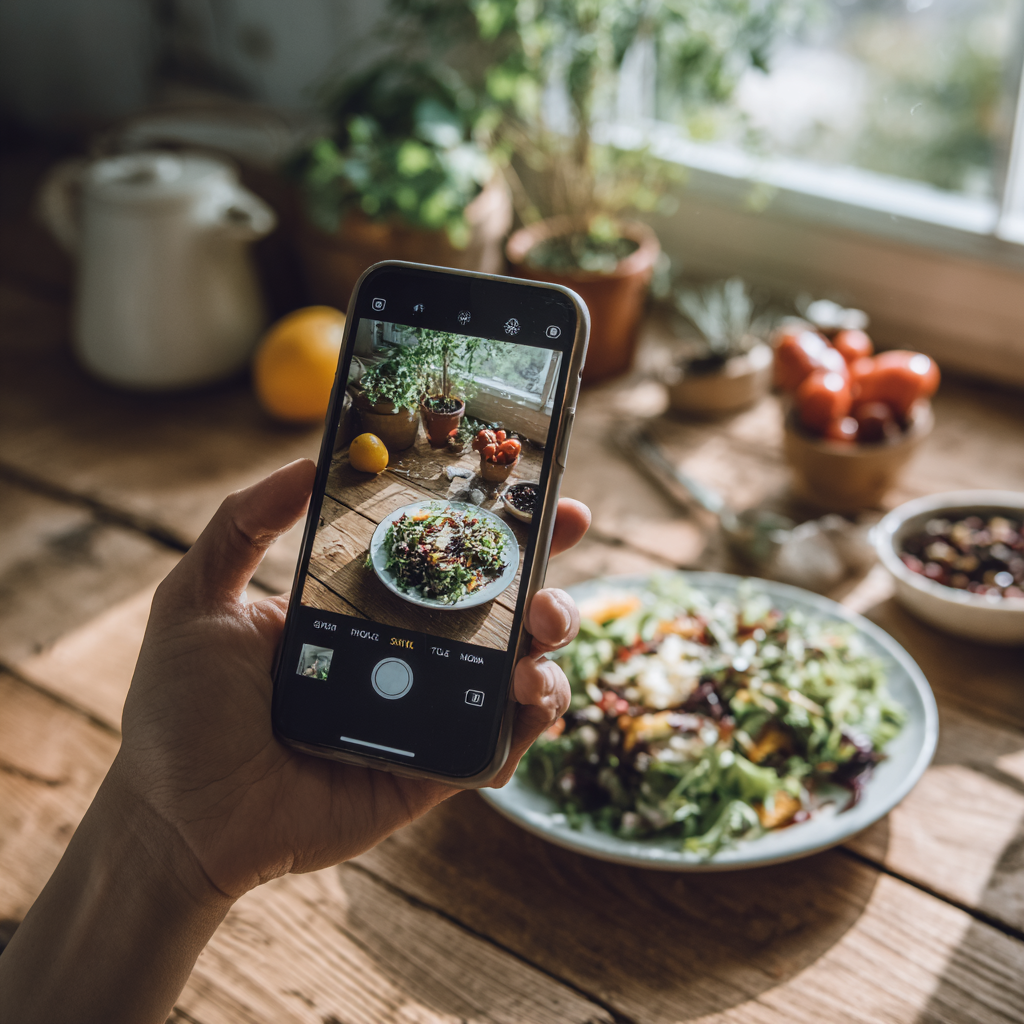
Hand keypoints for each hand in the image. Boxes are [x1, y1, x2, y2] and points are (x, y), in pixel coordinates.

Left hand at [114, 459, 589, 899]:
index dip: (501, 529)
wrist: (180, 818)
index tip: (544, 499)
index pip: (445, 558)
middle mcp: (407, 654)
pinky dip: (528, 726)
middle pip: (501, 614)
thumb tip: (305, 466)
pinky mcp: (432, 770)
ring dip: (548, 658)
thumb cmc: (182, 709)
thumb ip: (241, 525)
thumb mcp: (197, 599)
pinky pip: (498, 745)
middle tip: (550, 588)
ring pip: (517, 677)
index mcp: (366, 608)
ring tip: (534, 655)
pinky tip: (527, 709)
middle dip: (549, 591)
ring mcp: (425, 712)